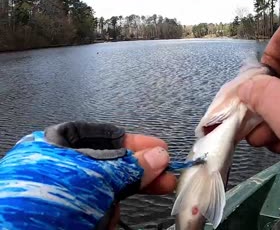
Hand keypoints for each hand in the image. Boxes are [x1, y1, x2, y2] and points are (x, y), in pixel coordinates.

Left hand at [0, 121, 175, 228]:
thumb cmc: (37, 204)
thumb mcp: (92, 176)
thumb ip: (129, 166)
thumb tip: (157, 156)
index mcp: (57, 146)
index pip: (107, 137)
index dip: (137, 143)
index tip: (160, 151)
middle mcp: (63, 169)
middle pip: (113, 165)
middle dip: (138, 175)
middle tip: (163, 180)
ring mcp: (68, 195)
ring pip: (110, 192)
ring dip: (119, 201)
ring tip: (111, 212)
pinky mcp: (74, 217)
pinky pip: (103, 212)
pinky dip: (109, 219)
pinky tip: (103, 224)